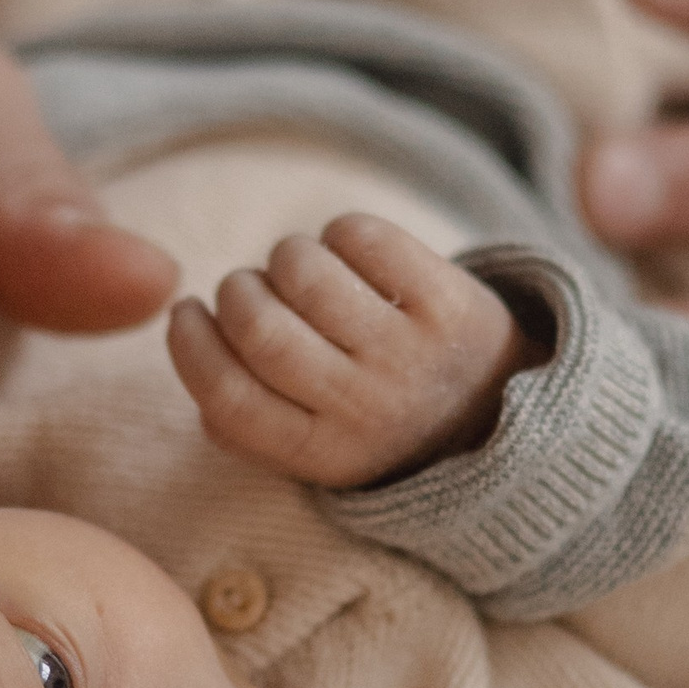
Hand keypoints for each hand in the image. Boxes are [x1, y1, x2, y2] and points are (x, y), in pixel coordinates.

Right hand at [166, 212, 537, 487]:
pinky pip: (364, 238)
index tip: (187, 314)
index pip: (227, 398)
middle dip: (238, 293)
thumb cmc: (379, 421)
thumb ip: (244, 425)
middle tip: (250, 290)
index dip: (191, 345)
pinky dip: (340, 233)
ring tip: (301, 270)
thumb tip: (195, 353)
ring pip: (305, 273)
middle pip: (260, 328)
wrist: (501, 413)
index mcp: (322, 454)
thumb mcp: (315, 450)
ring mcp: (410, 352)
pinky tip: (348, 254)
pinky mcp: (447, 300)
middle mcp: (366, 407)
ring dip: (286, 256)